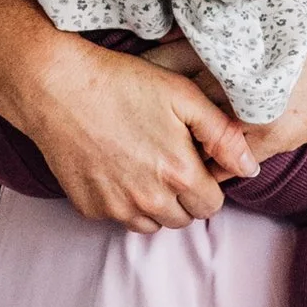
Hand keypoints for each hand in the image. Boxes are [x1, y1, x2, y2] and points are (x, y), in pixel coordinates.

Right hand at [16, 31, 256, 228]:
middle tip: (168, 162)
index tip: (194, 162)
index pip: (212, 206)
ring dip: (156, 204)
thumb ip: (222, 135)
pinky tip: (116, 168)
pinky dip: (123, 202)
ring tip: (143, 165)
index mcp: (179, 174)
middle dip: (184, 197)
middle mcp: (149, 200)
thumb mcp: (183, 96)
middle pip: (183, 219)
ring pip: (152, 223)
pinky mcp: (90, 208)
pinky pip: (119, 217)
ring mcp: (117, 207)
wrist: (57, 87)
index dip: (207, 184)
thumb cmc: (123, 83)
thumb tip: (249, 168)